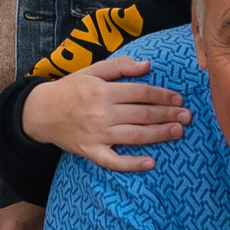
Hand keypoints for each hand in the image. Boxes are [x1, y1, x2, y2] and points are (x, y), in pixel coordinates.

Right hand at [22, 56, 191, 171]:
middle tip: (187, 116)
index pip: (140, 92)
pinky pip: (115, 161)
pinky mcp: (91, 152)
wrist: (42, 112)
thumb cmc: (70, 89)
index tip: (178, 98)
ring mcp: (97, 134)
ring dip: (159, 135)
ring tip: (178, 132)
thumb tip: (147, 66)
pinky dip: (133, 164)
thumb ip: (120, 66)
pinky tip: (151, 162)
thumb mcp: (92, 70)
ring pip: (134, 136)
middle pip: (142, 114)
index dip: (162, 95)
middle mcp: (102, 113)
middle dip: (167, 114)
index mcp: (103, 90)